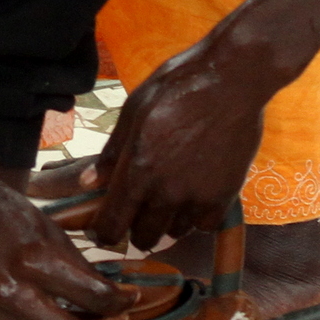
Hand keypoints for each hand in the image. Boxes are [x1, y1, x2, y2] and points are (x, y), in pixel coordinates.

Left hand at [88, 33, 267, 252]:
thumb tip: (89, 182)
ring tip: (165, 198)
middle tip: (135, 212)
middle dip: (134, 230)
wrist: (229, 81)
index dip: (104, 233)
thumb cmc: (174, 88)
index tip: (102, 230)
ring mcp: (198, 196)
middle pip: (144, 238)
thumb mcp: (132, 113)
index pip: (113, 225)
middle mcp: (166, 192)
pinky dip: (196, 218)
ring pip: (175, 232)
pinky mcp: (226, 195)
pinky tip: (192, 197)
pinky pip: (205, 225)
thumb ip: (112, 153)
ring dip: (166, 222)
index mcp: (136, 170)